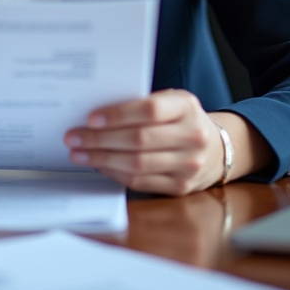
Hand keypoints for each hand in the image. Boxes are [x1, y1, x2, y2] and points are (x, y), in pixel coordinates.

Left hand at [63, 89, 224, 195]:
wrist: (216, 149)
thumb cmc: (182, 119)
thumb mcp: (172, 101)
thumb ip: (142, 104)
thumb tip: (96, 114)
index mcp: (187, 107)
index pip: (149, 110)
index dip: (118, 114)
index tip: (91, 118)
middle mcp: (192, 136)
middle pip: (139, 140)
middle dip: (100, 139)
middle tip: (74, 137)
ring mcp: (188, 165)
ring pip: (137, 164)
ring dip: (102, 159)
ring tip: (79, 153)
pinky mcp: (180, 187)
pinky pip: (140, 181)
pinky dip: (115, 173)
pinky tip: (99, 166)